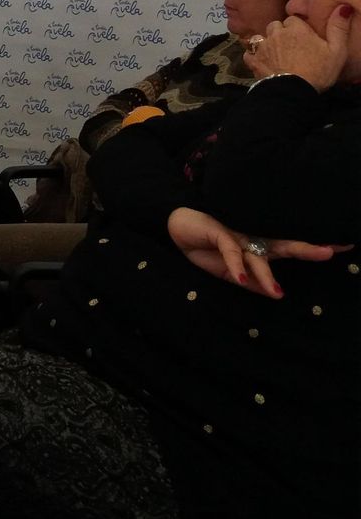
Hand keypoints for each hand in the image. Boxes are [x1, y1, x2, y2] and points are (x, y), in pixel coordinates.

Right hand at [166, 206, 351, 298]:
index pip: (292, 249)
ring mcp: (238, 234)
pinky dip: (236, 265)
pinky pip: (230, 251)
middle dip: (307, 249)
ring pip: (257, 256)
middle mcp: (254, 239)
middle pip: (285, 245)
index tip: (344, 246)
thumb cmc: (206, 247)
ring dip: (266, 275)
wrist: (175, 224)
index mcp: (260, 247)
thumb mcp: (230, 272)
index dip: (315, 248)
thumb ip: (252, 281)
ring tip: (277, 292)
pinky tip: (241, 278)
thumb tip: (275, 294)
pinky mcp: (219, 232)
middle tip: (330, 251)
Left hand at [247, 6, 350, 91]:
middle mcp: (276, 34)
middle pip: (275, 26)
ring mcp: (262, 47)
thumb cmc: (318, 71)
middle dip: (281, 33)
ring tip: (275, 54)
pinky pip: (249, 54)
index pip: (293, 20)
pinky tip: (260, 62)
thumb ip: (338, 28)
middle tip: (290, 47)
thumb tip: (342, 7)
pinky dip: (253, 57)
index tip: (304, 38)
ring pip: (261, 37)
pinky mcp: (253, 61)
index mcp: (296, 29)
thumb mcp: (337, 51)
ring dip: (266, 43)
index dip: (298, 28)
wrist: (293, 91)